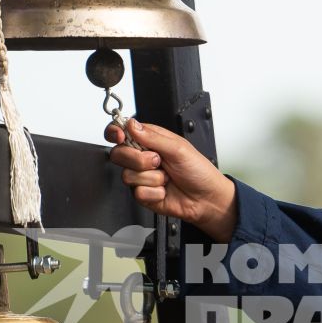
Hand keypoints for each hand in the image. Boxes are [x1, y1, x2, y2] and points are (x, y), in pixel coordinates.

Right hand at [104, 118, 238, 242]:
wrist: (206, 198)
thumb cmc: (198, 171)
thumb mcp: (178, 148)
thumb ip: (152, 137)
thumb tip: (131, 124)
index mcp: (150, 140)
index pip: (122, 132)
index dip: (115, 132)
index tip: (120, 136)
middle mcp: (142, 157)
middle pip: (118, 154)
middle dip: (139, 159)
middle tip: (158, 161)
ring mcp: (141, 176)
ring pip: (127, 175)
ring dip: (152, 178)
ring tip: (166, 177)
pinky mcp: (143, 194)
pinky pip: (137, 192)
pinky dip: (155, 192)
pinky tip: (165, 190)